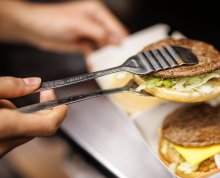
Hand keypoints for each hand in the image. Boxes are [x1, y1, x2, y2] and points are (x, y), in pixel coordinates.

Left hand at [0, 0, 127, 53]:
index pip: (116, 27)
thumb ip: (100, 33)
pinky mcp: (84, 42)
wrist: (33, 28)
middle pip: (112, 38)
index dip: (123, 39)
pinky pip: (94, 53)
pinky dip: (94, 60)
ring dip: (104, 57)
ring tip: (106, 66)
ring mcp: (90, 32)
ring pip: (104, 47)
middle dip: (114, 50)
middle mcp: (96, 21)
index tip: (128, 52)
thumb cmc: (52, 20)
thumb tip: (117, 41)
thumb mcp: (79, 25)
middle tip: (118, 62)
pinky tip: (93, 65)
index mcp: (97, 11)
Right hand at [0, 77, 66, 156]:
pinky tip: (0, 115)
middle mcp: (3, 144)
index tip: (61, 101)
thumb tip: (34, 83)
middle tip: (44, 93)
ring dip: (23, 116)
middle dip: (43, 109)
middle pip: (39, 128)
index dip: (60, 112)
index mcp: (4, 127)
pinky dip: (12, 124)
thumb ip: (9, 86)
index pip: (48, 125)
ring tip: (5, 102)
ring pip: (25, 132)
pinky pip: (12, 137)